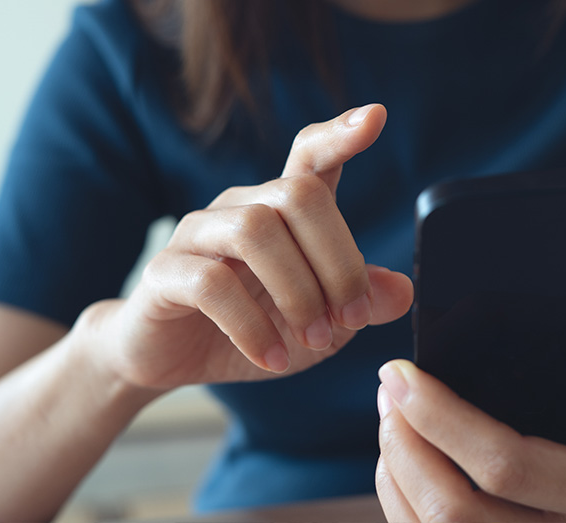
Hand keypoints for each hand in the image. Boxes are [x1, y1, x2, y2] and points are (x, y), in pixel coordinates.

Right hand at [82, 104, 412, 389]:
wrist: (170, 360)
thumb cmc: (252, 330)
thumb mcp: (320, 327)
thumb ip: (360, 304)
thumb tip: (401, 291)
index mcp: (281, 210)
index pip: (310, 154)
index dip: (340, 134)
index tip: (375, 118)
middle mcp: (241, 208)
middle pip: (298, 195)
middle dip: (338, 261)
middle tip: (350, 318)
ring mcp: (198, 235)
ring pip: (256, 230)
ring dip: (298, 292)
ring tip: (312, 340)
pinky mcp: (163, 271)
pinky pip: (211, 283)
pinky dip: (252, 327)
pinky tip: (272, 357)